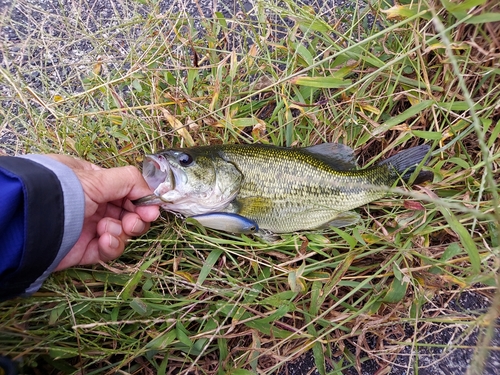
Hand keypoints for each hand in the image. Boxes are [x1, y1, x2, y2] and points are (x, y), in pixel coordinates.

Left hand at [46, 155, 159, 270]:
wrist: (32, 221)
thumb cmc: (62, 192)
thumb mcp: (97, 178)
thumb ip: (129, 180)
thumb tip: (151, 192)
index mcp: (94, 183)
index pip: (127, 191)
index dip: (142, 200)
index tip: (151, 209)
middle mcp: (93, 204)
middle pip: (128, 213)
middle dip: (135, 218)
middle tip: (134, 221)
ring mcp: (89, 227)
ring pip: (122, 232)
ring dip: (121, 231)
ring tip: (108, 229)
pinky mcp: (84, 249)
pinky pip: (109, 249)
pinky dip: (112, 246)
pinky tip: (105, 240)